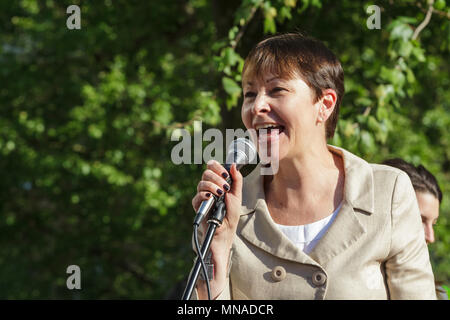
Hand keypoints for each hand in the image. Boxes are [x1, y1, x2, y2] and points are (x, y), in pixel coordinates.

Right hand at [191, 160, 242, 297]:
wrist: (226, 232)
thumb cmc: (231, 215)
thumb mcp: (237, 196)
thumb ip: (236, 180)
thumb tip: (234, 165)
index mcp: (217, 183)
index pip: (212, 168)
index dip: (216, 166)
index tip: (224, 172)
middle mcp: (208, 188)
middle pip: (206, 173)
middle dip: (216, 177)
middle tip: (225, 186)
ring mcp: (202, 197)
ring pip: (201, 183)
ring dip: (212, 186)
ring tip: (221, 193)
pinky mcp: (198, 207)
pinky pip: (197, 197)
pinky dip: (204, 195)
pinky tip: (211, 197)